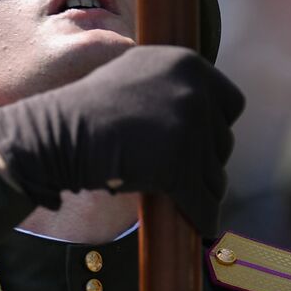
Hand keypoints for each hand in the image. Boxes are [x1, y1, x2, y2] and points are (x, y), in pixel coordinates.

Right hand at [0, 46, 244, 235]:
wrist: (58, 135)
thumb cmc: (87, 110)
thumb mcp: (135, 74)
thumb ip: (170, 85)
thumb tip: (201, 109)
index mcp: (187, 63)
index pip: (232, 103)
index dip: (216, 125)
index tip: (200, 141)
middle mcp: (195, 92)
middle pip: (223, 142)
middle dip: (206, 161)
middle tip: (180, 172)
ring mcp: (189, 130)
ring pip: (215, 176)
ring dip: (202, 192)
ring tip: (183, 200)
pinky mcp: (181, 169)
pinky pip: (203, 203)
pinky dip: (203, 218)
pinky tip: (203, 227)